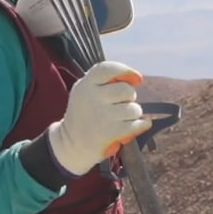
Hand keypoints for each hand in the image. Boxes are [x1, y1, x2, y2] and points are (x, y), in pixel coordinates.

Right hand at [48, 61, 152, 175]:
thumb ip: (104, 82)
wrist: (71, 145)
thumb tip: (136, 78)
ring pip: (134, 109)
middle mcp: (93, 97)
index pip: (108, 69)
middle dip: (129, 98)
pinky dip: (141, 125)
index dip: (126, 71)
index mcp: (85, 85)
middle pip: (127, 90)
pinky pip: (137, 124)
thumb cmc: (84, 115)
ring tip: (121, 119)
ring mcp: (102, 115)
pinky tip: (137, 126)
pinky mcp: (111, 132)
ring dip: (132, 115)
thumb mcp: (84, 92)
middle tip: (119, 106)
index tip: (137, 79)